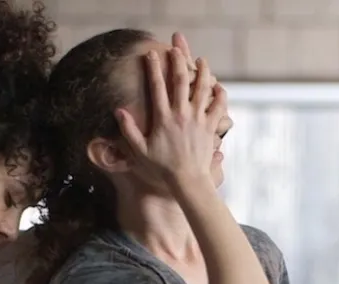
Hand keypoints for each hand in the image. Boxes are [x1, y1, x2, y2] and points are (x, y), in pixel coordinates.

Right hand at [115, 45, 226, 186]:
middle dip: (177, 61)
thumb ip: (129, 130)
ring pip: (202, 88)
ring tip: (202, 60)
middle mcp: (181, 115)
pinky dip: (220, 94)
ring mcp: (198, 119)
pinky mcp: (210, 126)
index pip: (157, 87)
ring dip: (203, 72)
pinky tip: (218, 86)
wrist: (188, 180)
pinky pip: (218, 106)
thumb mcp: (140, 151)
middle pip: (180, 80)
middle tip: (176, 48)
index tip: (150, 54)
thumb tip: (118, 111)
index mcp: (163, 119)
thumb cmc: (162, 167)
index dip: (153, 68)